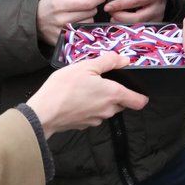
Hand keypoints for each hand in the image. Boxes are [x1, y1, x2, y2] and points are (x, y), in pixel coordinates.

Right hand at [26, 52, 147, 137]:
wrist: (44, 113)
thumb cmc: (64, 88)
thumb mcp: (86, 66)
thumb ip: (108, 61)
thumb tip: (124, 59)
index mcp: (113, 94)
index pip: (138, 101)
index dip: (141, 95)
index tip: (138, 88)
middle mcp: (108, 110)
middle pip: (122, 103)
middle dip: (116, 93)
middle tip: (103, 80)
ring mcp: (96, 119)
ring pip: (107, 108)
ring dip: (102, 99)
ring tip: (86, 86)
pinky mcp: (84, 124)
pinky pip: (93, 114)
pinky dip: (89, 106)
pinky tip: (77, 97)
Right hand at [36, 0, 108, 45]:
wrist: (35, 20)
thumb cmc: (52, 4)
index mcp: (61, 4)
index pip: (88, 2)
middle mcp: (61, 19)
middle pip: (91, 13)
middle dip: (92, 7)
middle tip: (84, 5)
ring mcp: (63, 32)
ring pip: (89, 23)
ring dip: (88, 17)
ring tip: (77, 15)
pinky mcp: (64, 41)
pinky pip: (83, 33)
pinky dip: (84, 27)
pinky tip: (76, 23)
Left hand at [103, 0, 166, 23]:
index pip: (134, 1)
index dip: (119, 5)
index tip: (107, 6)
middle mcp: (158, 6)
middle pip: (137, 17)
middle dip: (120, 17)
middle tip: (110, 13)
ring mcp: (159, 15)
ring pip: (139, 24)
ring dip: (124, 22)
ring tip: (114, 17)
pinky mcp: (158, 21)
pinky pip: (142, 26)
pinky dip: (131, 24)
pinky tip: (123, 20)